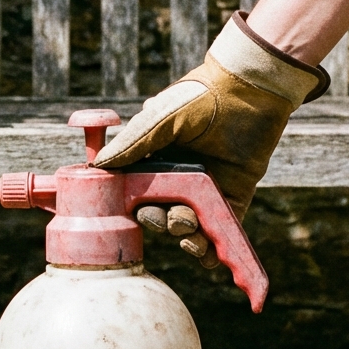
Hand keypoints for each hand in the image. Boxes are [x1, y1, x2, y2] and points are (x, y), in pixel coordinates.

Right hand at [104, 12, 328, 263]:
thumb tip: (97, 166)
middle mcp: (177, 179)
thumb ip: (131, 144)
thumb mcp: (159, 118)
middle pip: (161, 216)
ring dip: (186, 239)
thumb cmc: (200, 97)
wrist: (250, 90)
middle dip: (161, 223)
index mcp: (153, 162)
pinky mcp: (233, 197)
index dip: (133, 208)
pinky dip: (214, 250)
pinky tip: (209, 258)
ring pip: (188, 228)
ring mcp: (205, 190)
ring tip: (191, 237)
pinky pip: (221, 229)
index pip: (135, 195)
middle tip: (169, 218)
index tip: (133, 213)